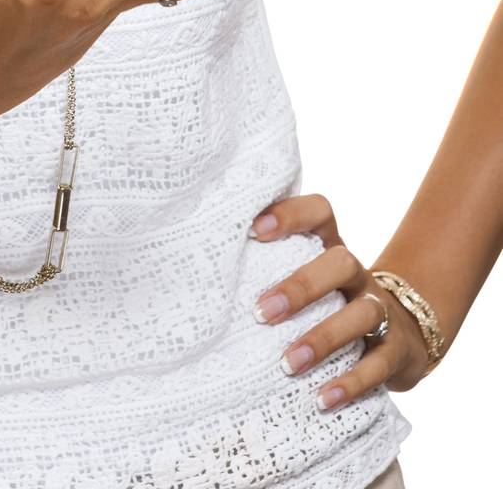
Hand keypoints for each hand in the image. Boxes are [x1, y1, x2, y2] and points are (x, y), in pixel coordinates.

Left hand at [248, 192, 432, 410]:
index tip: (253, 229)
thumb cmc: (332, 303)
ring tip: (287, 364)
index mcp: (332, 248)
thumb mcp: (309, 278)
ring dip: (323, 338)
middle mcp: (358, 275)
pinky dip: (351, 383)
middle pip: (341, 262)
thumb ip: (270, 270)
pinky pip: (379, 365)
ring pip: (361, 314)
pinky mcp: (396, 351)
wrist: (405, 335)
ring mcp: (382, 311)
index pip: (319, 212)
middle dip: (301, 286)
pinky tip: (323, 399)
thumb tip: (205, 274)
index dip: (291, 215)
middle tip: (261, 312)